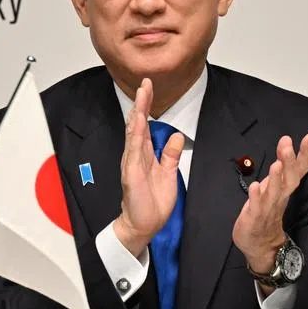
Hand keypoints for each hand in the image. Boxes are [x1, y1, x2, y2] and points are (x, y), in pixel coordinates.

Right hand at [114, 78, 185, 256]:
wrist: (143, 225)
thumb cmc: (152, 202)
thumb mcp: (168, 174)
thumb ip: (170, 155)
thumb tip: (176, 136)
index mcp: (144, 155)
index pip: (145, 126)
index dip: (148, 107)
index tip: (149, 88)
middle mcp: (135, 155)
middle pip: (138, 124)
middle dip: (142, 103)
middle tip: (145, 83)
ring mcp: (132, 163)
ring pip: (134, 133)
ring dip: (138, 113)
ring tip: (141, 95)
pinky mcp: (131, 173)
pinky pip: (133, 151)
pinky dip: (135, 135)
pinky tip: (137, 122)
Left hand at [232, 133, 307, 276]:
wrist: (260, 245)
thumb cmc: (265, 213)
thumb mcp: (273, 188)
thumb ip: (279, 171)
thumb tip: (284, 149)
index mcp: (284, 190)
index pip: (298, 170)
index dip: (304, 154)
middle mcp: (279, 198)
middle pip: (288, 179)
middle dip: (288, 163)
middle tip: (288, 146)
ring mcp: (267, 208)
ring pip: (274, 193)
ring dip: (275, 179)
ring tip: (276, 165)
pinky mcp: (254, 217)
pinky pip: (256, 207)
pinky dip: (256, 197)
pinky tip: (255, 186)